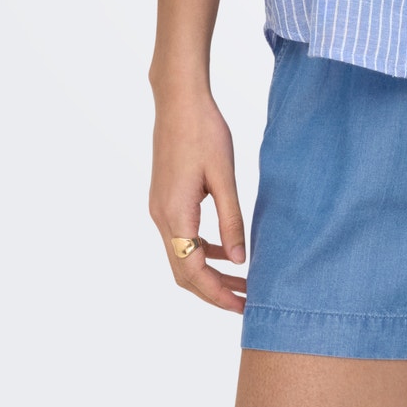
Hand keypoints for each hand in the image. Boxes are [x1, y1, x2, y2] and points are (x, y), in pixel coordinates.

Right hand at [148, 84, 247, 313]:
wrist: (178, 100)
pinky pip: (181, 237)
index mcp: (175, 214)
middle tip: (246, 302)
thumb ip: (231, 220)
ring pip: (181, 257)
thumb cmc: (204, 131)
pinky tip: (225, 251)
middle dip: (214, 291)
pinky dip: (202, 251)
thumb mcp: (224, 177)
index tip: (243, 306)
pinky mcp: (165, 199)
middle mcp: (161, 217)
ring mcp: (159, 209)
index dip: (217, 294)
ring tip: (241, 282)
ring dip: (209, 273)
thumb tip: (239, 261)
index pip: (192, 272)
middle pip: (183, 272)